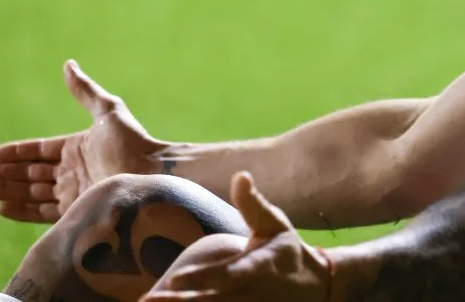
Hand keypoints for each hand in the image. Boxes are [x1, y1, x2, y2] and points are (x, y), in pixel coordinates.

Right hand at [0, 60, 166, 222]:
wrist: (153, 172)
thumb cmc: (133, 141)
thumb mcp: (107, 110)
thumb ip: (84, 91)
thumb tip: (68, 64)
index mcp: (77, 148)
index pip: (39, 151)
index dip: (16, 153)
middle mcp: (73, 171)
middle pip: (30, 173)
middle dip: (3, 174)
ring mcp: (74, 191)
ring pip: (31, 192)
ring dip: (5, 189)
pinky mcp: (77, 210)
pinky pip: (42, 212)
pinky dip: (21, 209)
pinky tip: (0, 206)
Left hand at [140, 172, 331, 301]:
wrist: (316, 288)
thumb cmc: (286, 250)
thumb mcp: (275, 223)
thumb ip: (253, 204)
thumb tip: (240, 175)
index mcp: (263, 265)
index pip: (230, 273)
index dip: (203, 278)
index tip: (174, 279)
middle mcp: (256, 293)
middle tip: (148, 301)